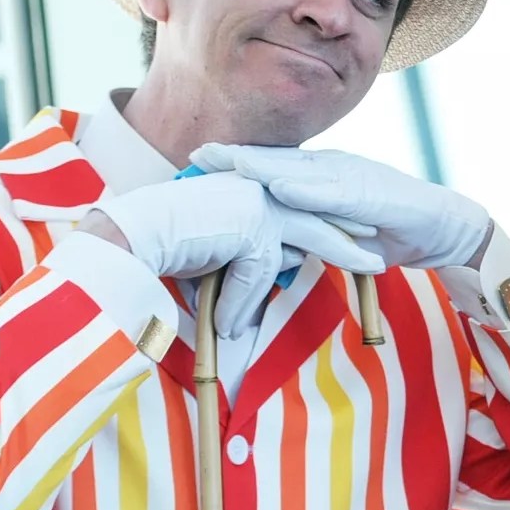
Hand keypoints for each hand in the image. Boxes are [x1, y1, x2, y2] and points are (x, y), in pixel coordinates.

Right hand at [88, 172, 381, 335]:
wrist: (131, 235)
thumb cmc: (158, 247)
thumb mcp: (207, 261)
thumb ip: (233, 277)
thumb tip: (241, 316)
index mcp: (245, 194)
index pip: (294, 206)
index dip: (321, 219)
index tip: (347, 227)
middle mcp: (252, 194)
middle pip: (312, 213)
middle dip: (346, 228)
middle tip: (378, 237)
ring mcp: (253, 207)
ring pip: (311, 233)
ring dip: (344, 250)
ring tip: (377, 263)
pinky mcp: (250, 228)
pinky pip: (273, 265)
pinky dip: (285, 284)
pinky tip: (285, 301)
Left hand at [190, 144, 492, 269]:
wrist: (441, 228)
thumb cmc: (386, 231)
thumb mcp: (334, 230)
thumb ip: (304, 228)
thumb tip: (267, 242)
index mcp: (321, 176)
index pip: (272, 167)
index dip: (236, 163)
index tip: (197, 161)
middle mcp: (333, 169)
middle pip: (278, 161)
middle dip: (238, 157)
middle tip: (197, 154)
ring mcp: (353, 178)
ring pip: (301, 170)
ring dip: (265, 166)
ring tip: (231, 163)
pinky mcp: (373, 194)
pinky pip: (335, 192)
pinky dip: (308, 190)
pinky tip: (282, 189)